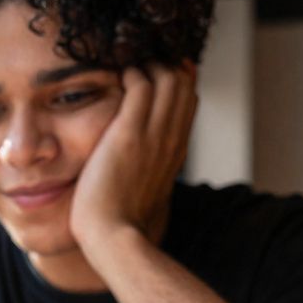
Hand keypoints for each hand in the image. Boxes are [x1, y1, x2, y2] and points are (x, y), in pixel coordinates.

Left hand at [70, 62, 197, 247]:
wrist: (114, 239)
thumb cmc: (121, 224)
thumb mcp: (145, 194)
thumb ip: (147, 174)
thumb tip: (144, 174)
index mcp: (176, 154)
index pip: (189, 103)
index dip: (177, 82)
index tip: (157, 74)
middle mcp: (172, 141)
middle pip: (185, 85)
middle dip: (165, 66)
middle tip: (140, 64)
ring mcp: (154, 136)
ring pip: (169, 79)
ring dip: (149, 66)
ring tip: (129, 68)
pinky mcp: (129, 134)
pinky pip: (141, 86)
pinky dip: (132, 73)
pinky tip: (117, 77)